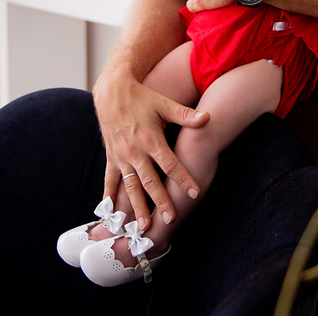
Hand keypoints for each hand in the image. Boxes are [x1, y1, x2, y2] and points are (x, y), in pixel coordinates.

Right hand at [92, 62, 209, 229]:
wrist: (112, 92)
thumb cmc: (142, 98)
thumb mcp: (164, 104)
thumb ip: (185, 115)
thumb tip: (208, 117)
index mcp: (151, 140)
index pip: (170, 164)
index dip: (183, 179)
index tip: (195, 193)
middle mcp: (135, 152)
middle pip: (151, 182)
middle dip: (161, 202)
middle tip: (171, 219)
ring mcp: (121, 157)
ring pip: (130, 187)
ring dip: (136, 207)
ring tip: (143, 226)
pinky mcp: (111, 157)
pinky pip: (110, 180)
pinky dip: (110, 196)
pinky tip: (112, 213)